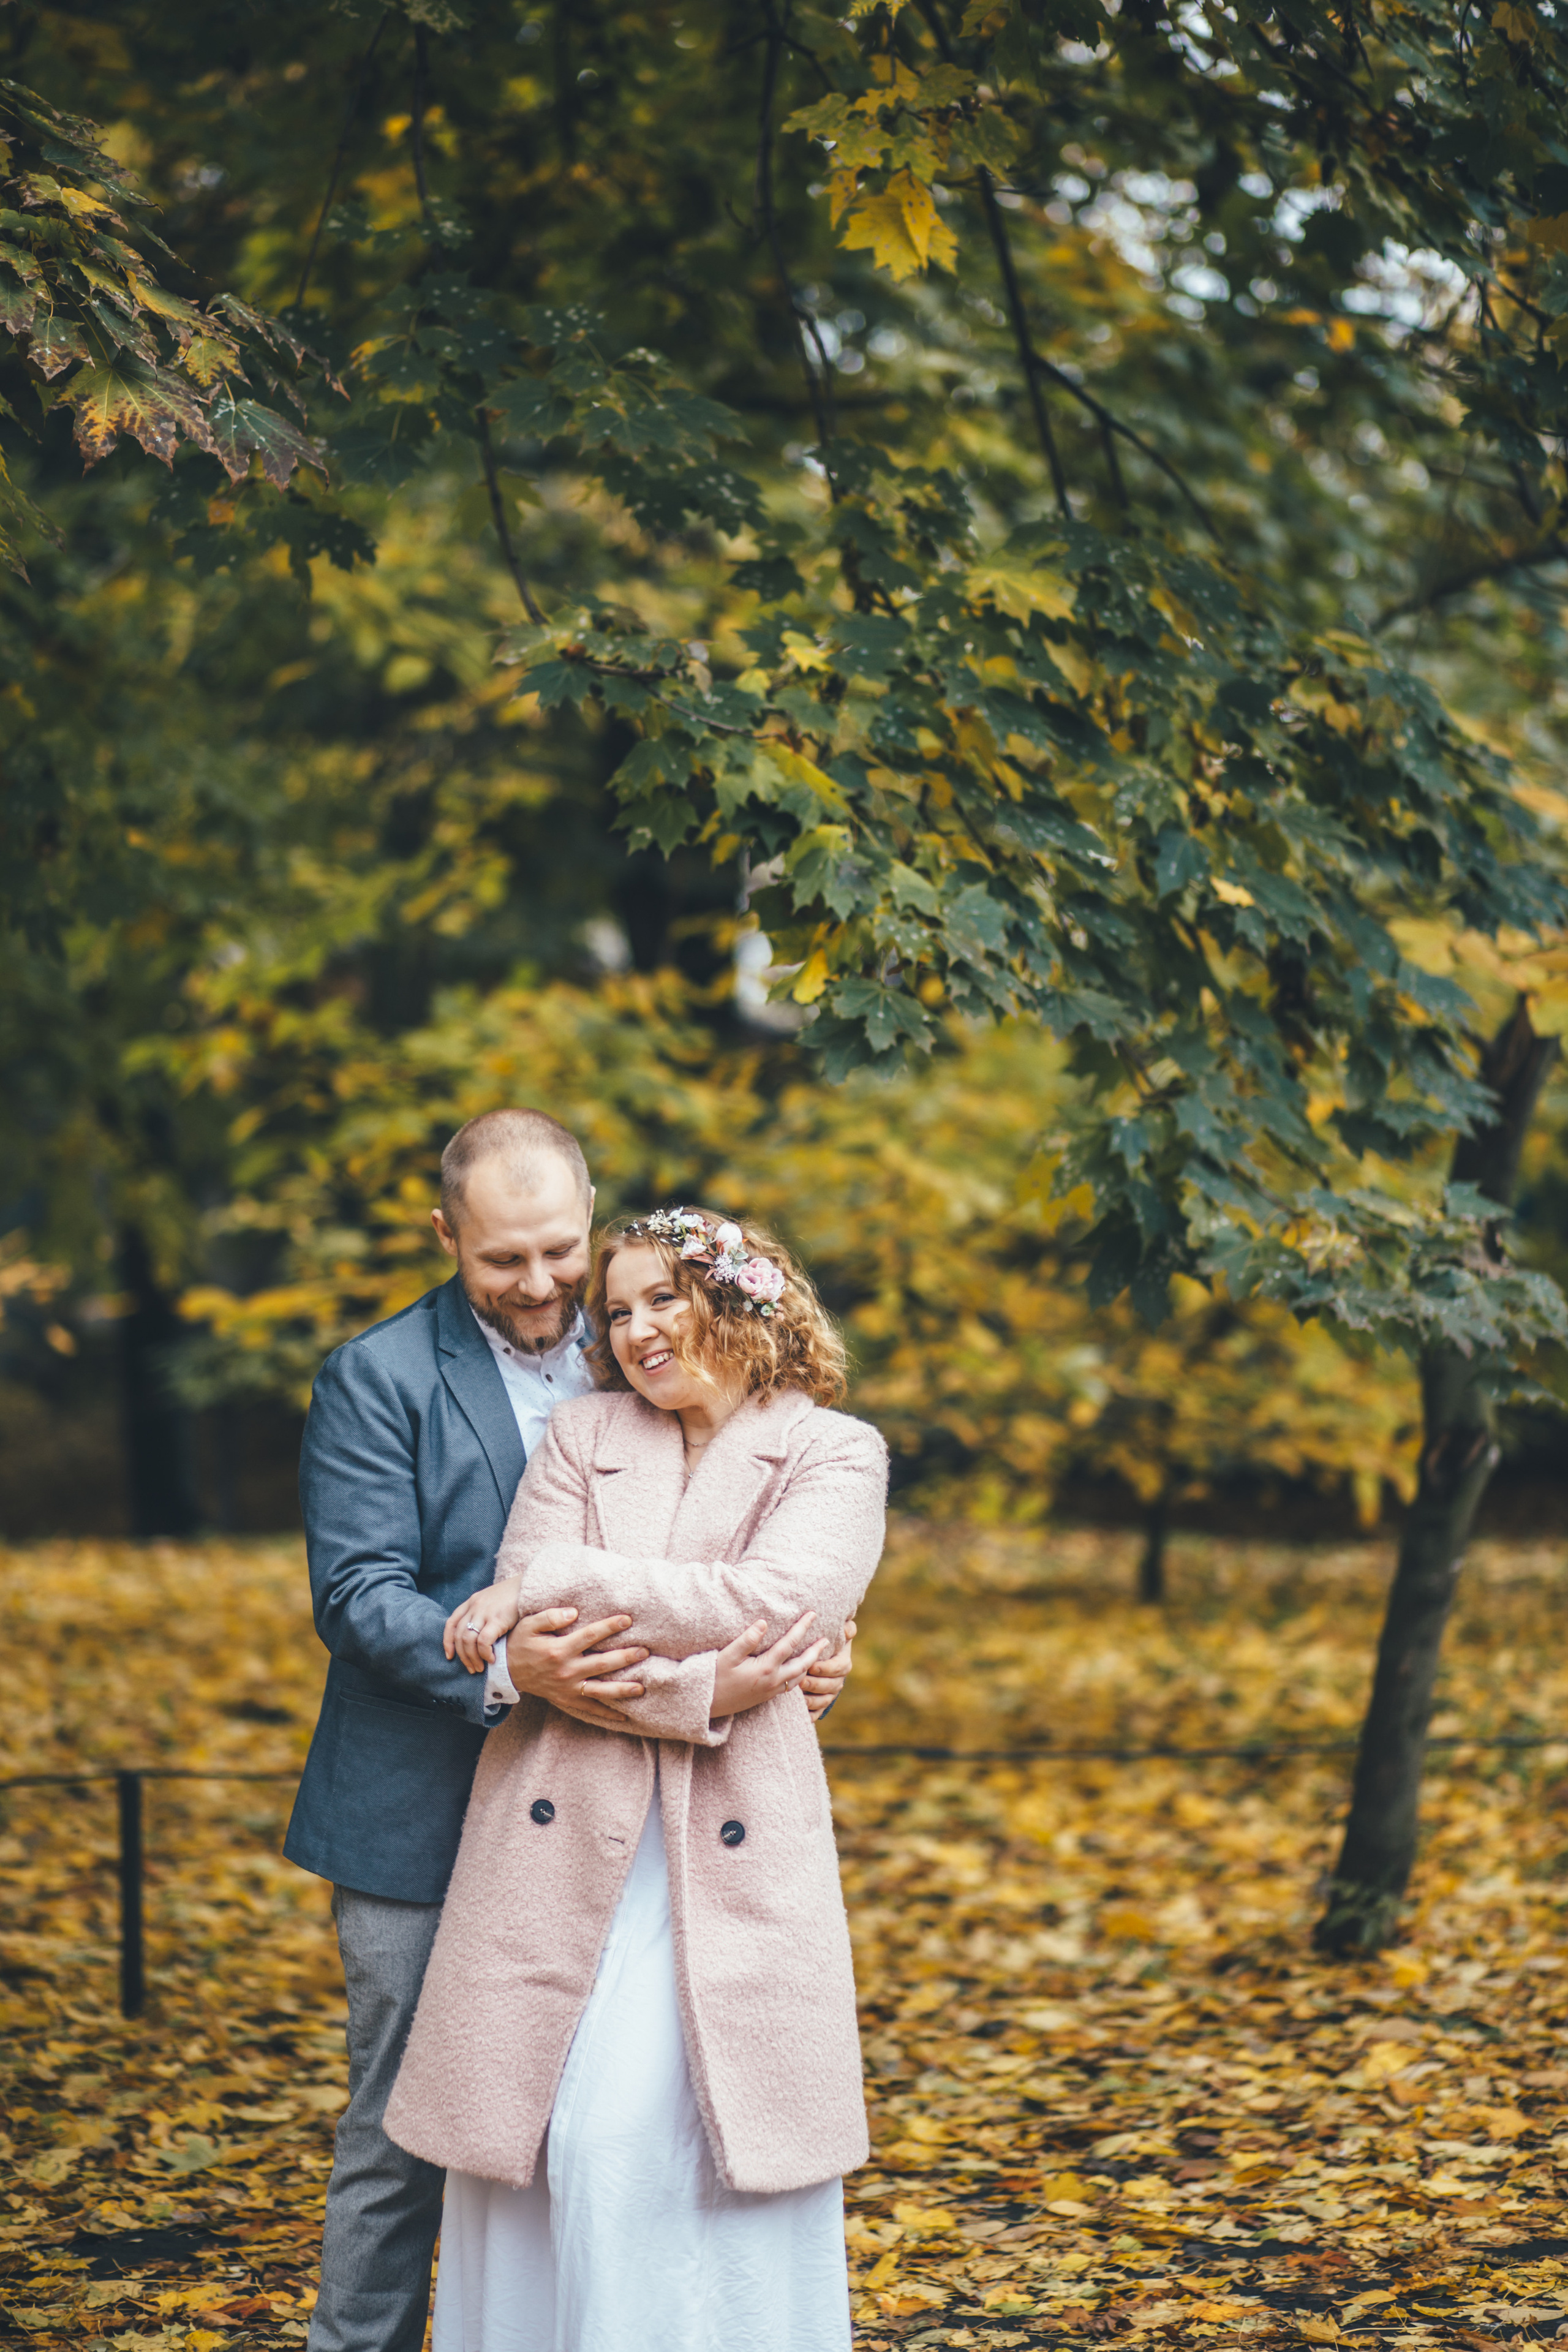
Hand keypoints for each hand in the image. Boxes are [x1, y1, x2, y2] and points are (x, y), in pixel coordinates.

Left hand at [444, 1578, 525, 1671]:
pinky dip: (485, 1654)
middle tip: (471, 1669)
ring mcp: (485, 1612)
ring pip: (468, 1641)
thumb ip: (482, 1614)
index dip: (448, 1642)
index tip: (450, 1656)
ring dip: (472, 1658)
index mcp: (472, 1602)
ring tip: (480, 1668)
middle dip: (462, 1656)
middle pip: (459, 1636)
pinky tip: (492, 1659)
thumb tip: (477, 1638)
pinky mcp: (497, 1619)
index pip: (451, 1623)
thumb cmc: (514, 1596)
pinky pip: (483, 1642)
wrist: (530, 1585)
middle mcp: (475, 1606)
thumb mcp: (492, 1601)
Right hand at [503, 1608, 648, 1721]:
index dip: (609, 1627)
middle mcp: (566, 1671)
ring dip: (622, 1689)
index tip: (628, 1619)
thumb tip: (574, 1612)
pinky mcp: (566, 1700)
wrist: (505, 1672)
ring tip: (641, 1688)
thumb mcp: (529, 1625)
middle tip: (645, 1651)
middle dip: (625, 1657)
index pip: (590, 1636)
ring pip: (600, 1691)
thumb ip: (550, 1617)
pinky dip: (607, 1714)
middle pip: (601, 1664)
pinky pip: (589, 1709)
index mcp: (558, 1650)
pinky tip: (624, 1717)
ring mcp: (567, 1688)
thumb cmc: (520, 1643)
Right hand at [710, 1614, 826, 1720]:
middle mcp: (772, 1681)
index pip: (790, 1644)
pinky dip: (799, 1676)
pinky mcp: (765, 1697)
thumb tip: (763, 1622)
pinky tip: (799, 1671)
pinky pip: (790, 1687)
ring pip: (798, 1677)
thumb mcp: (727, 1656)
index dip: (802, 1628)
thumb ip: (746, 1639)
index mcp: (765, 1668)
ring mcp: (769, 1691)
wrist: (705, 1705)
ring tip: (817, 1654)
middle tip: (827, 1639)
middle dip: (815, 1650)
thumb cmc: (713, 1677)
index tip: (812, 1614)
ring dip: (810, 1665)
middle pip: (802, 1664)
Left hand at [802, 1617, 854, 1722]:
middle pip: (831, 1686)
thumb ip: (845, 1628)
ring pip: (824, 1701)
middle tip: (801, 1681)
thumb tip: (847, 1629)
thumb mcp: (837, 1632)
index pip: (839, 1667)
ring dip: (812, 1700)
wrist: (819, 1657)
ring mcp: (829, 1694)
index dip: (826, 1668)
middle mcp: (838, 1680)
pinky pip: (816, 1713)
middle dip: (816, 1684)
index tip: (812, 1665)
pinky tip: (799, 1711)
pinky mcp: (820, 1705)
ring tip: (798, 1696)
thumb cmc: (826, 1640)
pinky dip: (809, 1714)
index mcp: (843, 1663)